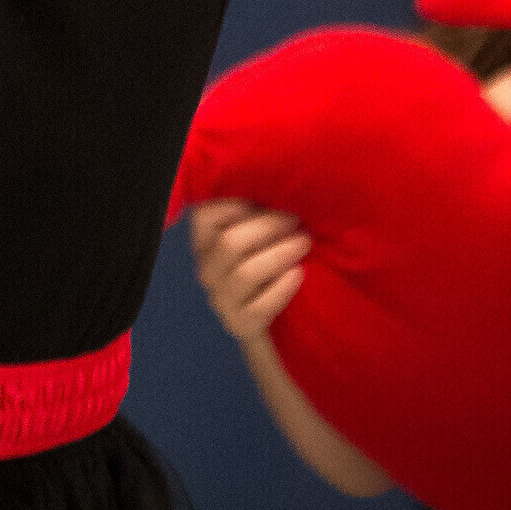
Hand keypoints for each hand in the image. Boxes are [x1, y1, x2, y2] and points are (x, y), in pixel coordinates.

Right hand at [189, 200, 309, 342]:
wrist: (287, 324)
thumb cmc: (281, 262)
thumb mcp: (269, 232)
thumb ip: (265, 210)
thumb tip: (280, 183)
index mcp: (207, 240)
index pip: (206, 214)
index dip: (237, 203)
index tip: (270, 198)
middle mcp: (208, 269)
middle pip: (229, 243)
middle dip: (268, 227)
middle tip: (297, 221)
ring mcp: (221, 300)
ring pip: (245, 273)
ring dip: (280, 254)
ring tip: (304, 244)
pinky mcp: (240, 326)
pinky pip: (259, 307)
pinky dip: (281, 288)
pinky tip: (299, 275)